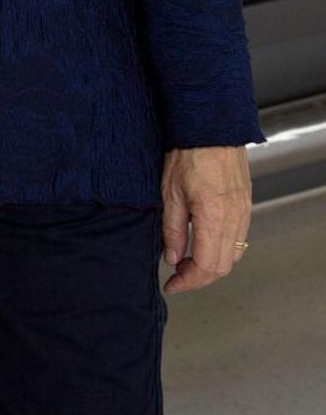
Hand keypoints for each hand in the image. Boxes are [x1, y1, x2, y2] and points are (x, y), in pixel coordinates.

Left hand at [161, 145, 251, 293]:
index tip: (172, 285)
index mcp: (213, 218)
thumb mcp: (169, 194)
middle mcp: (234, 219)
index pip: (206, 266)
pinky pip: (239, 239)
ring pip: (234, 255)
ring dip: (211, 265)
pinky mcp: (245, 205)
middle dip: (199, 277)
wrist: (210, 129)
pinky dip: (222, 250)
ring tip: (186, 262)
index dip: (188, 281)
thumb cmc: (187, 154)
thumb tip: (173, 258)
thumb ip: (172, 230)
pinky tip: (203, 245)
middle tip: (176, 276)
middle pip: (223, 266)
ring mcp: (244, 212)